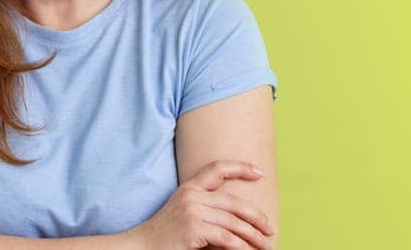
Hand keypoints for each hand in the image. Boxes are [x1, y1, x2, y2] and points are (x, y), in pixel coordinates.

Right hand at [123, 160, 275, 249]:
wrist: (140, 247)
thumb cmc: (164, 237)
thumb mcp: (184, 216)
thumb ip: (206, 211)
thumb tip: (238, 221)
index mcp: (189, 189)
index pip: (217, 169)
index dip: (240, 168)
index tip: (259, 172)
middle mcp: (192, 195)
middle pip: (234, 201)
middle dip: (256, 216)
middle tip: (270, 228)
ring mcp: (193, 211)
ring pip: (234, 222)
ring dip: (254, 236)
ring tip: (266, 245)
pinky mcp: (194, 228)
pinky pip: (226, 237)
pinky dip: (241, 246)